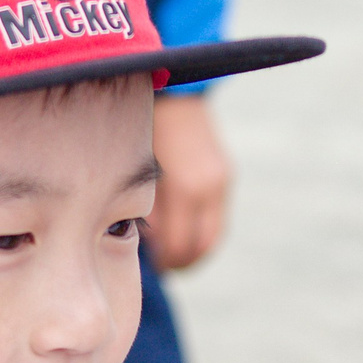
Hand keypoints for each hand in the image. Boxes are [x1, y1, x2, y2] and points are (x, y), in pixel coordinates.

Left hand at [145, 94, 231, 270]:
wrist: (174, 94)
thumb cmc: (143, 130)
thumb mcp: (135, 172)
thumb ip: (144, 208)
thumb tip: (144, 240)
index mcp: (183, 190)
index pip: (178, 246)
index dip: (165, 263)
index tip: (153, 267)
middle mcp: (208, 189)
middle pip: (200, 247)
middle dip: (182, 262)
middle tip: (164, 267)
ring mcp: (221, 182)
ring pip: (213, 236)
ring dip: (197, 251)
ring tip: (177, 257)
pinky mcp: (226, 174)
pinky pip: (218, 217)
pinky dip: (204, 231)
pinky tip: (187, 231)